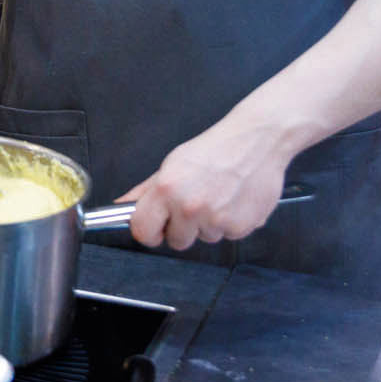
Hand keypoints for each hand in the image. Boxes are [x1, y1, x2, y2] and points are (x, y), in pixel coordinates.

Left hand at [118, 117, 290, 249]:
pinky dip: (232, 222)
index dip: (149, 231)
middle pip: (177, 241)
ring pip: (205, 238)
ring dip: (210, 223)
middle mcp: (190, 207)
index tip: (156, 227)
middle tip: (196, 201)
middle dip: (183, 227)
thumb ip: (146, 190)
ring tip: (220, 194)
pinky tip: (236, 199)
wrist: (258, 140)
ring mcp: (216, 219)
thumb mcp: (173, 164)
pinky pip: (228, 235)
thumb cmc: (215, 149)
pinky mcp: (240, 227)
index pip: (143, 231)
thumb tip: (123, 206)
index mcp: (167, 190)